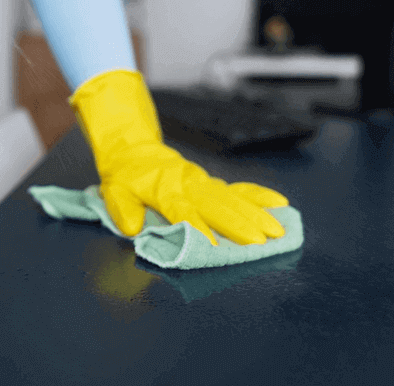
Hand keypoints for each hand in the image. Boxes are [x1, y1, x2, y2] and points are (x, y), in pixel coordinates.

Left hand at [69, 70, 288, 245]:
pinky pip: (237, 189)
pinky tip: (279, 204)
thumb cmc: (125, 175)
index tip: (214, 245)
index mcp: (164, 190)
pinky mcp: (210, 182)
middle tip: (261, 240)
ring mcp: (203, 183)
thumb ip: (123, 209)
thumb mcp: (114, 191)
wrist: (134, 149)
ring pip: (232, 198)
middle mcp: (189, 185)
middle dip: (240, 223)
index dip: (198, 228)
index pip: (183, 211)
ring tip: (277, 228)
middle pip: (217, 206)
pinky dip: (258, 196)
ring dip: (256, 213)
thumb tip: (132, 228)